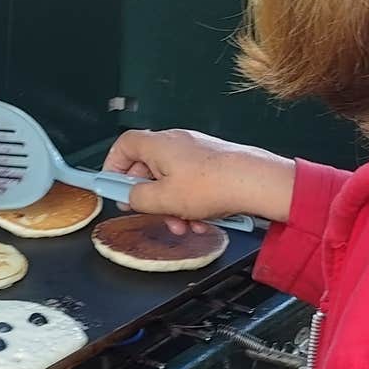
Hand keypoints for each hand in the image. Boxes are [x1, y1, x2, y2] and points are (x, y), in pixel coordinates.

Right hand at [102, 129, 295, 233]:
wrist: (255, 182)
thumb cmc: (210, 185)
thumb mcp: (164, 199)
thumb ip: (139, 199)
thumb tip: (131, 197)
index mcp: (157, 144)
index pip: (124, 145)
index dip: (114, 166)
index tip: (113, 187)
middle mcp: (175, 142)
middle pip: (148, 166)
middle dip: (149, 196)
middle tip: (150, 214)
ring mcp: (196, 152)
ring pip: (172, 180)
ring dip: (172, 206)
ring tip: (184, 226)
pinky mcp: (213, 163)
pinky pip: (192, 183)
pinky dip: (191, 203)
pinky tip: (201, 221)